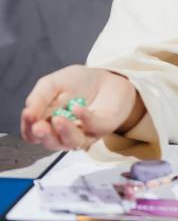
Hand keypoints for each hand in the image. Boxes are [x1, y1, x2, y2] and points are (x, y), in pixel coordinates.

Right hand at [20, 65, 143, 151]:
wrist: (106, 77)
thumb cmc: (77, 83)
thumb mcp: (52, 83)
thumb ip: (39, 97)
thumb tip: (28, 114)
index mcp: (48, 123)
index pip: (34, 135)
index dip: (29, 129)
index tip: (29, 117)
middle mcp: (64, 133)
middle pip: (51, 143)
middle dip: (45, 136)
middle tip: (40, 127)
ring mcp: (84, 133)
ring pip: (72, 142)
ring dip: (64, 131)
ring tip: (58, 119)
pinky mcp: (102, 128)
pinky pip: (93, 128)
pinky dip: (84, 118)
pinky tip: (77, 108)